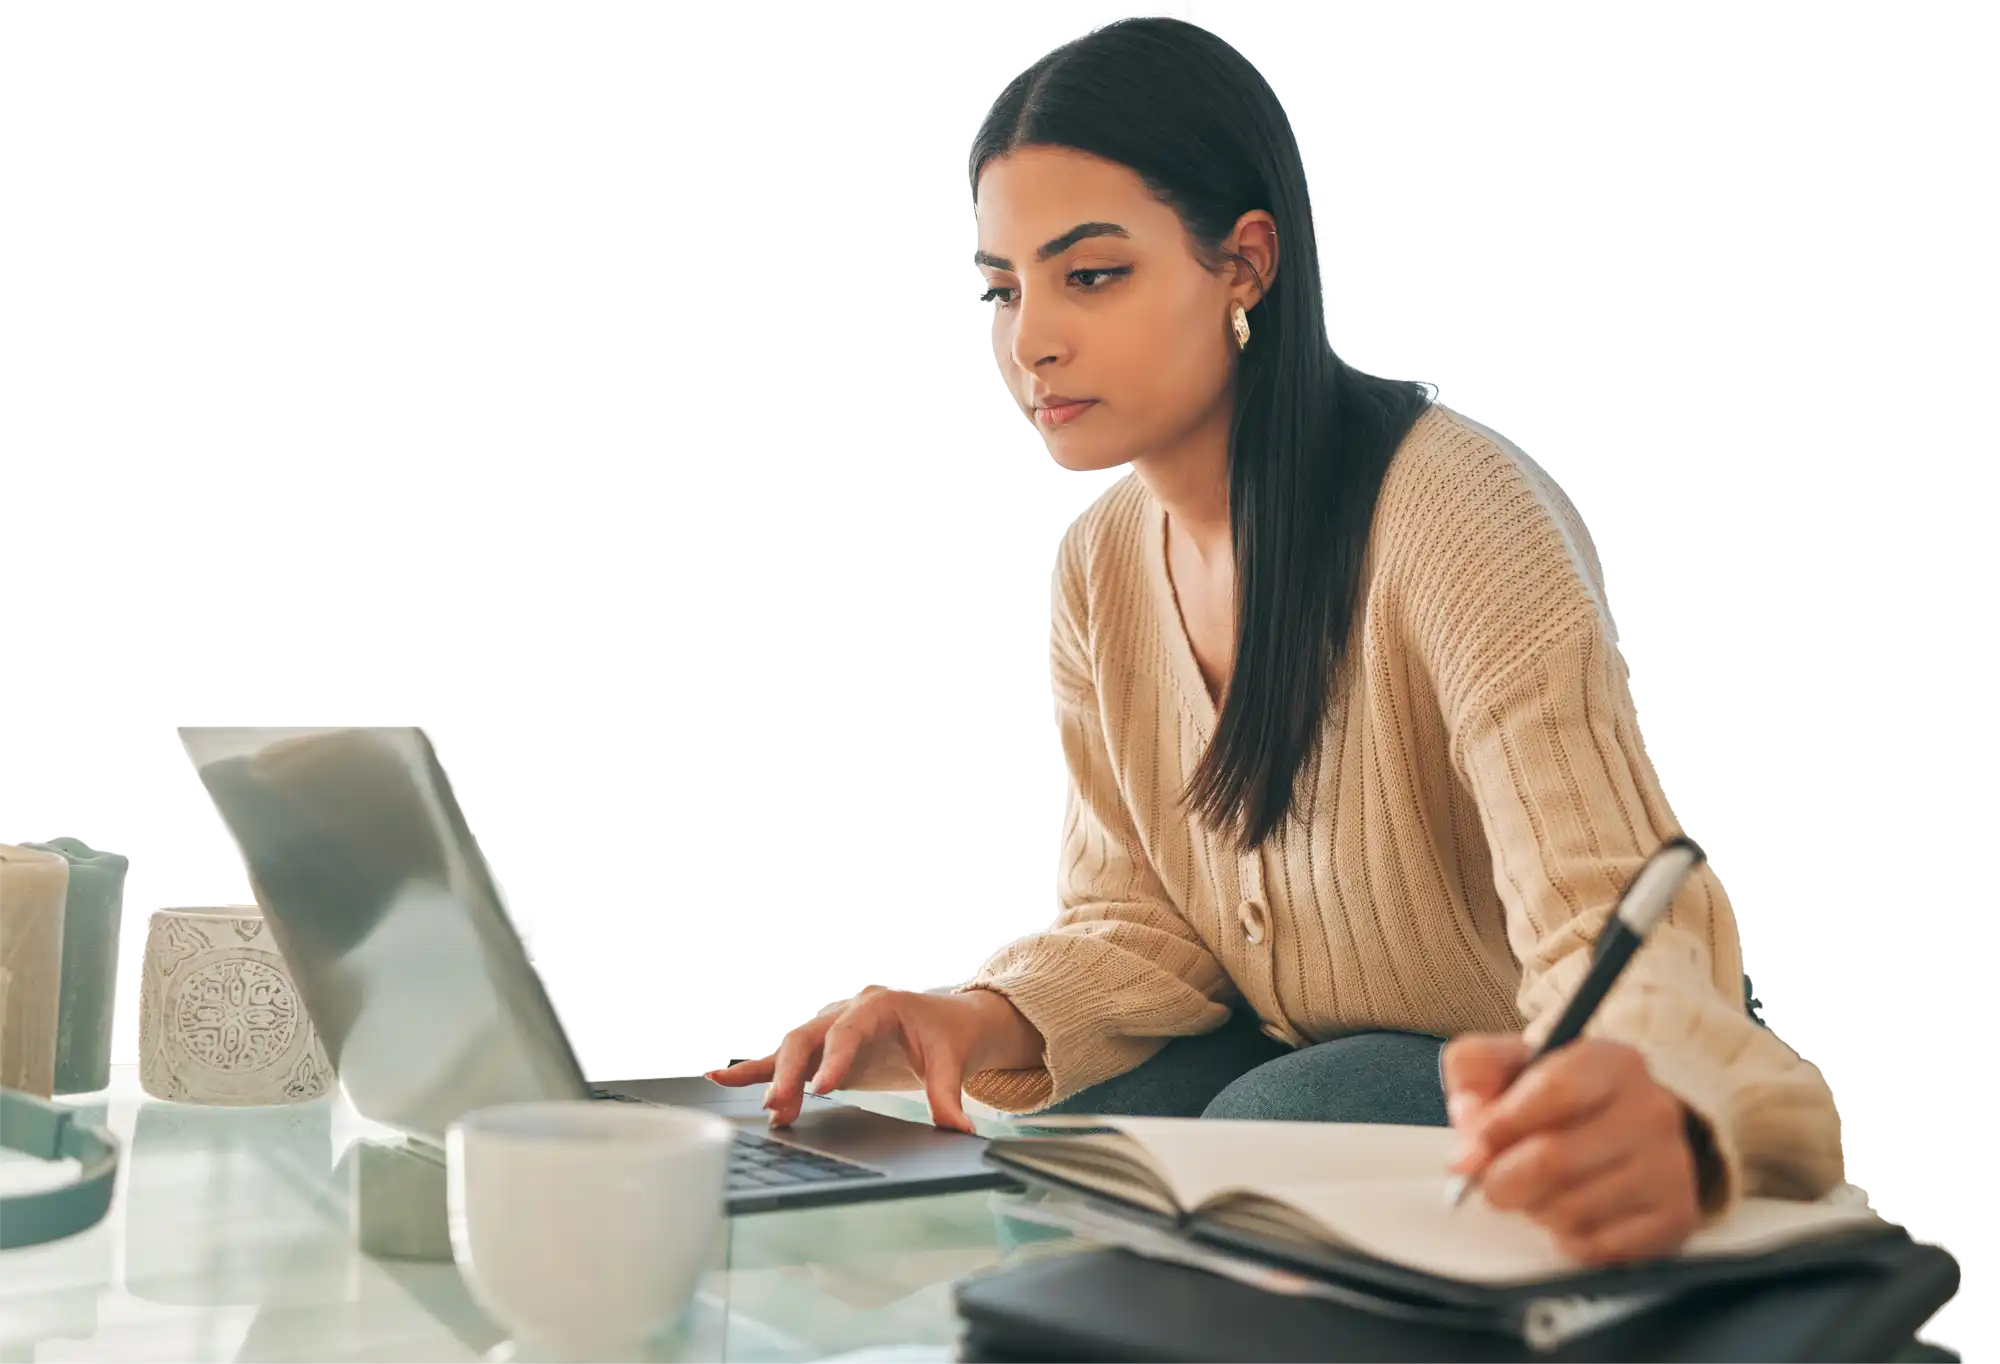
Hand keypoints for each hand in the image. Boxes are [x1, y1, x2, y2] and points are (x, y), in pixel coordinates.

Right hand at [705, 985, 1042, 1133]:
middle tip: (779, 1107)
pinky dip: (756, 1069)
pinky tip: (722, 1078)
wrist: (948, 1022)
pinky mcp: (822, 1051)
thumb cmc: (947, 1035)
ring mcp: (830, 1030)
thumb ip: (948, 1096)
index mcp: (879, 1005)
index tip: (821, 1088)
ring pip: (791, 1049)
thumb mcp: (952, 1062)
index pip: (849, 1030)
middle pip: (808, 1037)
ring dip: (774, 1078)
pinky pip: (785, 1059)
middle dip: (790, 1072)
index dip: (834, 1058)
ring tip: (768, 1111)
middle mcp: (847, 1012)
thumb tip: (959, 1131)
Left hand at [1440, 1034, 1701, 1265]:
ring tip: (1536, 1192)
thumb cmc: (1552, 1097)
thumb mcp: (1508, 1064)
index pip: (1556, 1091)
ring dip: (1534, 1210)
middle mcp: (1652, 1110)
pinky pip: (1598, 1247)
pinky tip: (1569, 1214)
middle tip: (1491, 1182)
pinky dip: (1566, 1239)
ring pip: (1572, 1210)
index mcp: (1611, 1062)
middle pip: (1556, 1160)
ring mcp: (1670, 1167)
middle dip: (1504, 1180)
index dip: (1502, 1125)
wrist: (1622, 1131)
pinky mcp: (1675, 1217)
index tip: (1473, 1146)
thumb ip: (1474, 1072)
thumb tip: (1469, 1128)